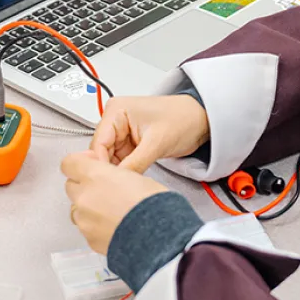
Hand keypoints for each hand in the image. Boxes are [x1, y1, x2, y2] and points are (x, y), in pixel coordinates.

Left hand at [62, 152, 168, 253]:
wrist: (159, 237)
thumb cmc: (154, 206)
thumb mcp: (136, 177)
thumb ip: (113, 175)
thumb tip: (110, 179)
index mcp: (95, 176)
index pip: (69, 163)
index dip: (79, 162)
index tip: (90, 164)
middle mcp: (84, 197)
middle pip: (71, 186)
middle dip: (85, 186)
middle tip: (106, 190)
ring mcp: (84, 220)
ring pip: (77, 209)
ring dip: (89, 208)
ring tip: (113, 212)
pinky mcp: (89, 239)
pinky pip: (86, 228)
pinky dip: (96, 227)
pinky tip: (115, 226)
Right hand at [90, 95, 209, 173]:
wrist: (202, 120)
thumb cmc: (183, 119)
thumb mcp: (157, 143)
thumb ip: (134, 164)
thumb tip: (116, 181)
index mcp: (116, 111)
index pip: (97, 143)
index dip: (100, 165)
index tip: (105, 183)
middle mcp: (115, 120)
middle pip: (101, 153)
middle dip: (109, 170)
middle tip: (116, 188)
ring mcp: (122, 132)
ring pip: (110, 160)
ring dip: (117, 172)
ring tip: (126, 185)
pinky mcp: (130, 143)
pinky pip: (121, 161)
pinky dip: (125, 171)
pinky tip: (130, 179)